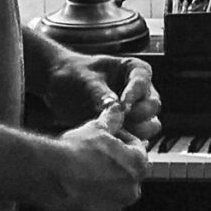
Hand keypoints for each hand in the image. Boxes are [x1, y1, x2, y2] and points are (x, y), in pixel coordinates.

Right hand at [20, 119, 147, 210]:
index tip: (106, 140)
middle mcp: (131, 193)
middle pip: (124, 180)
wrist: (49, 175)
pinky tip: (72, 199)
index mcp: (137, 167)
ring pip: (109, 202)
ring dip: (98, 194)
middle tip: (90, 162)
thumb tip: (119, 108)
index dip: (121, 142)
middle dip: (111, 171)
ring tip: (78, 181)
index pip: (136, 151)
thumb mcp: (96, 128)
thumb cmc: (75, 150)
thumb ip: (112, 119)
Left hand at [41, 45, 163, 142]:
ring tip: (114, 131)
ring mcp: (136, 110)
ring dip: (136, 131)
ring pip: (151, 124)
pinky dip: (129, 141)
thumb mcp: (83, 79)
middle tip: (119, 120)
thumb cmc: (73, 74)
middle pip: (153, 105)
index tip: (123, 106)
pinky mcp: (128, 127)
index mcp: (134, 70)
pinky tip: (114, 140)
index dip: (134, 94)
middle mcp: (140, 90)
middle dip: (138, 115)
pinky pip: (139, 137)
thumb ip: (100, 92)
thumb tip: (115, 106)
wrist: (58, 87)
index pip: (143, 81)